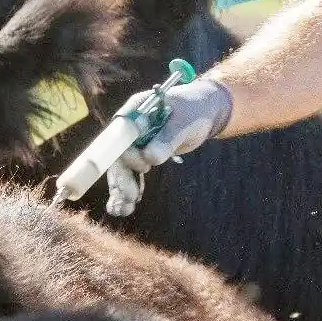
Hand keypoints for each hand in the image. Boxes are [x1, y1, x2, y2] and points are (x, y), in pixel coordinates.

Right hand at [105, 77, 232, 216]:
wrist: (203, 113)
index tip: (141, 167)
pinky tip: (125, 208)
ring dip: (121, 188)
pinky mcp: (141, 156)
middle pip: (118, 154)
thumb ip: (167, 138)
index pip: (119, 133)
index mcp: (135, 111)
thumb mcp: (184, 122)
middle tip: (131, 197)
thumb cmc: (194, 110)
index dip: (124, 152)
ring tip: (124, 210)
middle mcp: (129, 128)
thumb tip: (150, 158)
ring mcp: (134, 143)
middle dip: (122, 177)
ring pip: (122, 168)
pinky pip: (130, 174)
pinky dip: (128, 190)